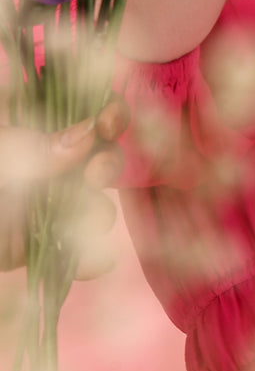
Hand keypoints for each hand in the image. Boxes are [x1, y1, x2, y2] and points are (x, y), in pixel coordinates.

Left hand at [0, 99, 127, 277]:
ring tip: (84, 225)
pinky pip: (77, 253)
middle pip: (100, 155)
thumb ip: (31, 147)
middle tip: (95, 178)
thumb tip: (87, 135)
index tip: (109, 123)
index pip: (83, 108)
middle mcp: (45, 162)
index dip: (107, 113)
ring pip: (94, 204)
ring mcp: (45, 204)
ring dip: (99, 213)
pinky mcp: (41, 244)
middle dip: (108, 165)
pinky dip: (91, 260)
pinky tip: (95, 262)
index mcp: (29, 125)